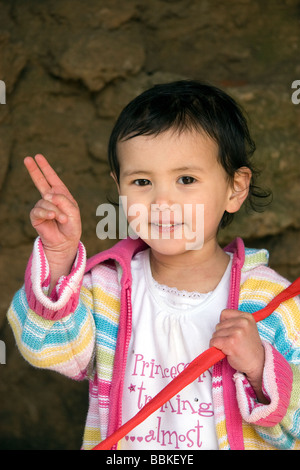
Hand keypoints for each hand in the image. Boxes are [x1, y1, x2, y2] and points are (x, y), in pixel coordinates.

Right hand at [25, 154, 81, 288]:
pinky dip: (48, 213)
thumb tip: (48, 194)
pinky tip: (53, 217)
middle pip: (40, 181)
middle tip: (27, 158)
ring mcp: (42, 206)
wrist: (66, 242)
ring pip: (46, 201)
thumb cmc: (72, 226)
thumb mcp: (73, 211)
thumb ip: (63, 200)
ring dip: (56, 210)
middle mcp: (50, 198)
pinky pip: (39, 210)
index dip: (45, 168)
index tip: (37, 156)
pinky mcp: (36, 216)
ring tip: (62, 219)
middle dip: (34, 170)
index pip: (52, 178)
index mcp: (61, 194)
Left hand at [210, 309, 266, 402]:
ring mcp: (237, 332)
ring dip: (219, 342)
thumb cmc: (249, 348)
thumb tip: (218, 323)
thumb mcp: (246, 328)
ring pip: (215, 334)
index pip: (224, 313)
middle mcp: (243, 322)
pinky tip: (226, 352)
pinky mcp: (231, 342)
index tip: (231, 332)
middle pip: (218, 325)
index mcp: (247, 316)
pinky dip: (216, 348)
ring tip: (231, 347)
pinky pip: (213, 342)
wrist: (258, 363)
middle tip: (233, 343)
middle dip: (222, 335)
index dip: (224, 324)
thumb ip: (235, 322)